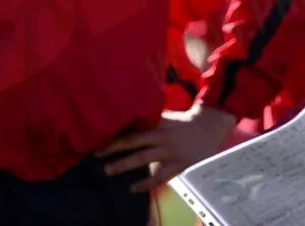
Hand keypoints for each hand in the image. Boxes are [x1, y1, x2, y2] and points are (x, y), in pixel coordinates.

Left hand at [97, 104, 237, 191]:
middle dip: (114, 148)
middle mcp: (161, 135)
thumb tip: (122, 120)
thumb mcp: (164, 117)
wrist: (207, 129)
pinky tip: (133, 188)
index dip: (115, 133)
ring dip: (124, 164)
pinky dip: (146, 183)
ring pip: (143, 158)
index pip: (133, 127)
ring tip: (108, 170)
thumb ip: (147, 119)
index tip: (98, 138)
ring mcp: (170, 150)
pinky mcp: (178, 164)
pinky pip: (160, 176)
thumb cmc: (180, 123)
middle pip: (134, 141)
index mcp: (157, 122)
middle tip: (96, 154)